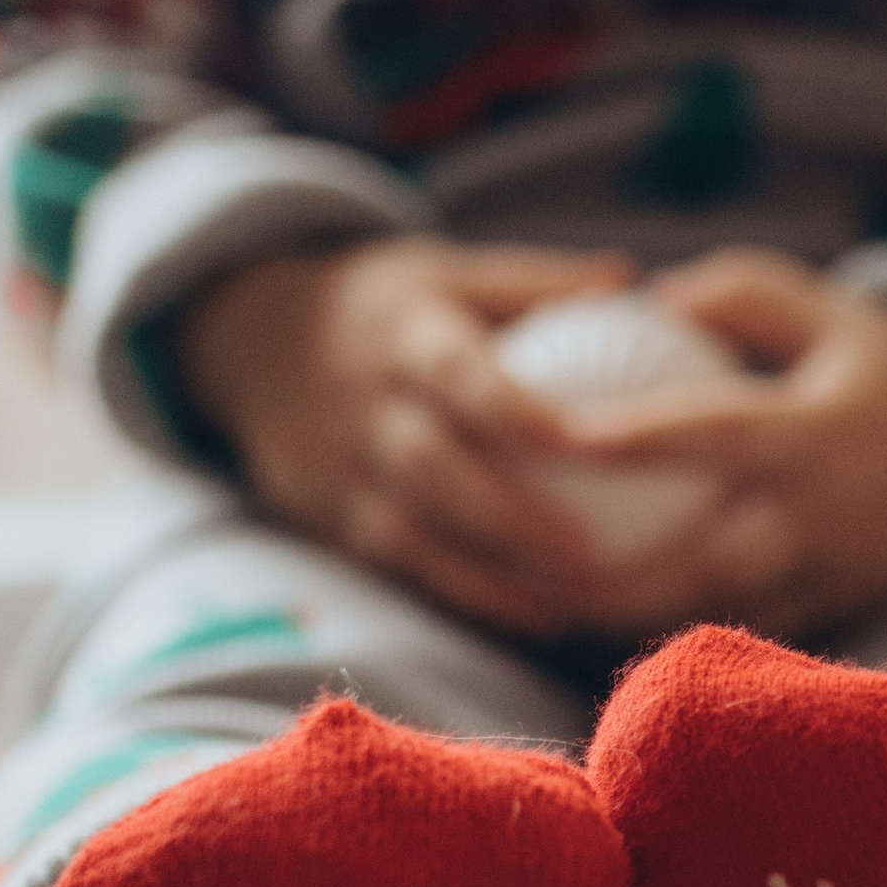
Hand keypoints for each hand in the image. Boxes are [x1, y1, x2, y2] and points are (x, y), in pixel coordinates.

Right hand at [172, 236, 636, 635]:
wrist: (254, 338)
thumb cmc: (387, 305)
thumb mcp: (448, 272)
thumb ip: (535, 284)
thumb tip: (632, 282)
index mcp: (405, 337)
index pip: (461, 376)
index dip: (520, 413)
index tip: (589, 442)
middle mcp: (368, 407)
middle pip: (434, 469)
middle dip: (509, 516)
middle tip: (589, 552)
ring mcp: (344, 469)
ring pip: (414, 533)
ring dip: (490, 576)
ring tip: (570, 604)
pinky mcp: (334, 517)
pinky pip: (402, 565)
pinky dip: (466, 594)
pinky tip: (537, 614)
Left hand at [549, 249, 886, 639]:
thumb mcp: (832, 309)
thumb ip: (744, 296)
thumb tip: (650, 298)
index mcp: (817, 432)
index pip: (721, 432)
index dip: (646, 437)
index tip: (570, 437)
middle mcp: (821, 516)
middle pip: (705, 562)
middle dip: (614, 579)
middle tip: (528, 565)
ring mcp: (828, 576)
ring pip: (716, 613)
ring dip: (630, 617)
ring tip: (544, 601)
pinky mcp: (830, 612)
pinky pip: (740, 632)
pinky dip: (674, 632)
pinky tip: (598, 621)